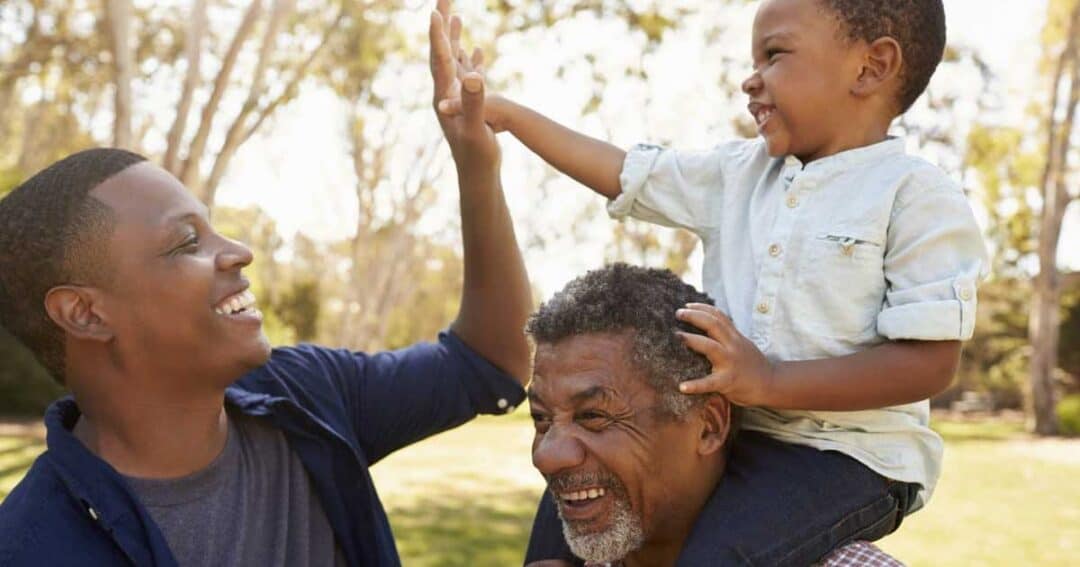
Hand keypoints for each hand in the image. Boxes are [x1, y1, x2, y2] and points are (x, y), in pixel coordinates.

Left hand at [430, 0, 498, 167]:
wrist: (477, 176)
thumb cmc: (476, 156)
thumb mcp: (476, 129)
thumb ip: (474, 102)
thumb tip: (473, 77)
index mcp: (445, 96)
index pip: (440, 59)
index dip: (437, 35)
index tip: (434, 11)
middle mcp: (446, 94)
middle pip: (441, 52)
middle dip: (441, 26)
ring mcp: (456, 99)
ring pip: (452, 61)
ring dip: (452, 37)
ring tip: (454, 15)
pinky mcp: (467, 105)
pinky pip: (467, 74)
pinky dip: (469, 58)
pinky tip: (476, 49)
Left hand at [675, 303, 775, 406]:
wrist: (771, 384)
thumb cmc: (752, 365)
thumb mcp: (741, 345)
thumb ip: (726, 336)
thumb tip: (705, 327)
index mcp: (735, 337)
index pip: (719, 316)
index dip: (702, 308)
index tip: (687, 304)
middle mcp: (733, 346)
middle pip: (714, 325)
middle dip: (695, 316)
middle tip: (678, 313)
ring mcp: (731, 362)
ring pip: (711, 347)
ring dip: (692, 339)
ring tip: (677, 336)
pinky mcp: (728, 381)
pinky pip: (709, 383)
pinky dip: (695, 385)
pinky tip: (682, 387)